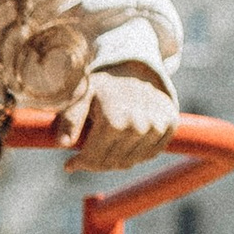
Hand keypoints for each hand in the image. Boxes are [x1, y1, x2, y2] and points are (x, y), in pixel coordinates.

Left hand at [59, 69, 177, 173]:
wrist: (136, 69)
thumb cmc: (103, 86)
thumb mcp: (81, 96)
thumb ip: (70, 119)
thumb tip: (63, 144)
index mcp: (114, 121)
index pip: (94, 160)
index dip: (79, 164)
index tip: (70, 164)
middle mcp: (138, 126)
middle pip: (111, 164)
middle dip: (95, 164)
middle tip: (86, 156)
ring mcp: (157, 127)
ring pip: (130, 162)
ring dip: (115, 159)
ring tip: (106, 145)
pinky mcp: (170, 126)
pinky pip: (148, 155)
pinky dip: (135, 154)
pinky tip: (125, 141)